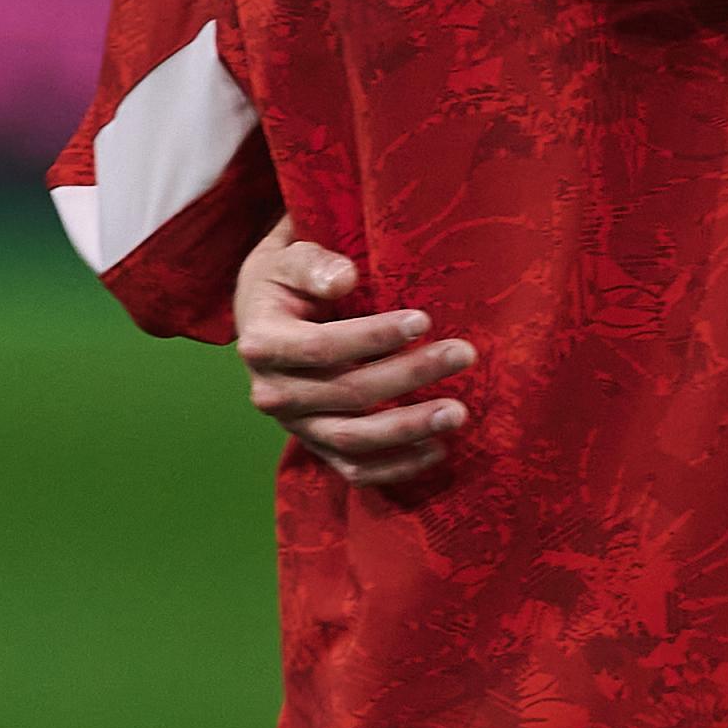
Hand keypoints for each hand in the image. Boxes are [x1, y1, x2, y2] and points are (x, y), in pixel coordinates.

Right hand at [234, 216, 474, 487]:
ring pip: (353, 440)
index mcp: (264, 344)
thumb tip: (344, 279)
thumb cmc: (287, 279)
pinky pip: (355, 469)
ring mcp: (296, 425)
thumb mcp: (290, 258)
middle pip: (347, 393)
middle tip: (463, 354)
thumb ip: (314, 265)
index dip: (373, 337)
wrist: (265, 316)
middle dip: (409, 375)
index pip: (321, 347)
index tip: (423, 320)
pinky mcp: (316, 445)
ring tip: (457, 412)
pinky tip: (437, 450)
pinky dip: (396, 467)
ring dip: (409, 429)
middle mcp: (274, 393)